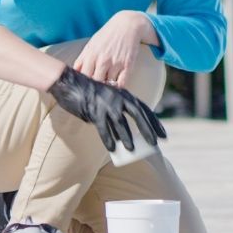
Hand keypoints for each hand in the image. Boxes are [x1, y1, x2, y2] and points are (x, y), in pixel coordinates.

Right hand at [49, 65, 166, 152]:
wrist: (69, 82)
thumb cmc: (89, 92)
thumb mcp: (108, 97)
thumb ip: (115, 109)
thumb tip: (118, 133)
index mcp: (124, 94)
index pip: (144, 109)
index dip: (155, 123)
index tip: (164, 136)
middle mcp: (118, 97)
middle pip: (138, 115)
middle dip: (148, 130)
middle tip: (155, 144)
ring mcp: (106, 104)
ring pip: (120, 123)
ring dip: (127, 137)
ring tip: (132, 150)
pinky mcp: (94, 111)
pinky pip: (103, 128)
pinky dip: (108, 139)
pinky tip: (112, 149)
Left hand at [72, 11, 156, 87]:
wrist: (127, 25)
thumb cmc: (107, 35)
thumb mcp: (91, 44)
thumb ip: (82, 59)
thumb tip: (74, 74)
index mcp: (90, 55)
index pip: (82, 76)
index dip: (81, 85)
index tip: (81, 90)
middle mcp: (102, 60)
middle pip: (94, 82)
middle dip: (93, 89)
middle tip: (93, 95)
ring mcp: (115, 63)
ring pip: (107, 85)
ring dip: (106, 89)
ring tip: (104, 94)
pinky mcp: (127, 65)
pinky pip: (122, 83)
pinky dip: (118, 88)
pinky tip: (116, 89)